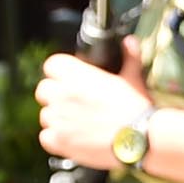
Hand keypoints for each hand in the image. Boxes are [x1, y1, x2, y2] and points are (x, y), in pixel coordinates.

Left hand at [35, 51, 152, 170]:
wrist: (140, 138)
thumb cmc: (136, 110)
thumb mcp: (133, 80)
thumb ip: (129, 58)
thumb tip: (130, 42)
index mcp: (78, 76)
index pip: (51, 65)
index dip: (59, 72)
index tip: (68, 78)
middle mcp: (63, 95)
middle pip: (43, 90)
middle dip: (55, 95)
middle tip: (74, 102)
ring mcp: (58, 118)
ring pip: (45, 114)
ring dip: (57, 118)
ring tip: (77, 123)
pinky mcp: (59, 140)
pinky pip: (46, 137)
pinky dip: (56, 138)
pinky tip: (73, 138)